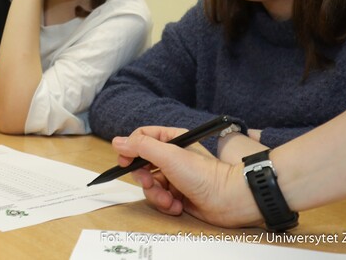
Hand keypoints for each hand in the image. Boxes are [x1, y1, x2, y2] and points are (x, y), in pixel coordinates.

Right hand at [111, 126, 261, 227]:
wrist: (228, 199)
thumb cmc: (203, 174)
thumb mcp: (168, 155)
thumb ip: (141, 147)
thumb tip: (117, 141)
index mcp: (171, 140)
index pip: (141, 139)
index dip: (130, 150)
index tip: (125, 162)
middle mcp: (172, 157)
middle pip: (142, 165)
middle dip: (144, 178)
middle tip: (151, 183)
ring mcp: (175, 177)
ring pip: (150, 185)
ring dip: (156, 195)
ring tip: (169, 199)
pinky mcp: (179, 196)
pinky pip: (161, 200)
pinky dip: (166, 204)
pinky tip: (177, 206)